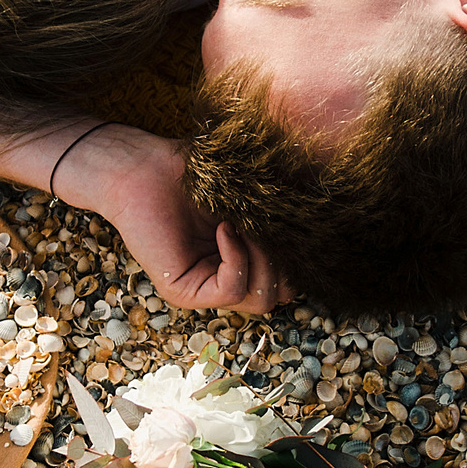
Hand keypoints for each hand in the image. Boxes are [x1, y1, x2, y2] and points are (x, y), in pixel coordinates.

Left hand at [75, 126, 287, 313]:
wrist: (144, 169)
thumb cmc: (194, 175)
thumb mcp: (250, 201)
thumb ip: (279, 222)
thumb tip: (322, 238)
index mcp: (242, 262)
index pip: (287, 283)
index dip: (296, 259)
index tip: (288, 224)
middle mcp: (224, 280)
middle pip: (279, 295)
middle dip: (284, 261)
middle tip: (266, 225)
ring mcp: (203, 290)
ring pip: (261, 299)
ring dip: (263, 259)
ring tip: (244, 224)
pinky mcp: (183, 292)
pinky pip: (232, 289)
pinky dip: (237, 257)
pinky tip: (224, 228)